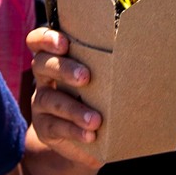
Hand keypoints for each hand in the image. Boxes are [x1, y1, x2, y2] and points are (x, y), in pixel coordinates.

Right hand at [26, 27, 102, 169]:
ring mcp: (41, 102)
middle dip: (63, 68)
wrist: (92, 133)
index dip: (46, 39)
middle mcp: (44, 77)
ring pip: (48, 99)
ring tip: (95, 120)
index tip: (64, 43)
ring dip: (73, 109)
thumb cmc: (102, 94)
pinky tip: (90, 135)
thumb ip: (109, 66)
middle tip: (86, 77)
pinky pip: (54, 126)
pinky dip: (73, 131)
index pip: (38, 41)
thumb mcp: (103, 77)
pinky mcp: (43, 126)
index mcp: (57, 57)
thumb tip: (136, 56)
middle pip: (41, 64)